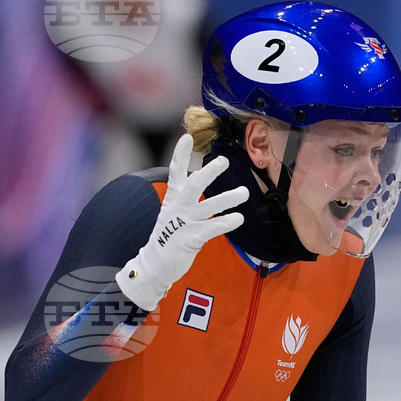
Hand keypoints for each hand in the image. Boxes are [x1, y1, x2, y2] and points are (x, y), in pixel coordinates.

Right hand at [115, 134, 247, 310]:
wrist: (155, 263)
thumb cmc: (170, 235)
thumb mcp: (175, 211)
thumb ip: (186, 196)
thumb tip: (200, 178)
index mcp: (173, 198)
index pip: (175, 171)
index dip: (179, 154)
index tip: (186, 136)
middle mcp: (177, 207)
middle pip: (192, 185)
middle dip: (208, 172)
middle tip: (224, 160)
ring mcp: (183, 223)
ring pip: (207, 207)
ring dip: (227, 198)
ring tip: (245, 192)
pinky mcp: (189, 239)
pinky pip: (210, 228)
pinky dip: (225, 222)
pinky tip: (238, 218)